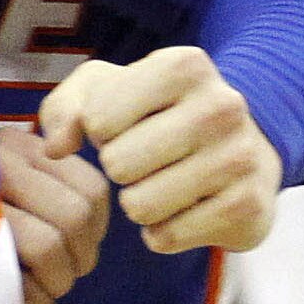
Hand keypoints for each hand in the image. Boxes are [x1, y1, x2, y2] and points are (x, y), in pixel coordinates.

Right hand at [0, 122, 110, 303]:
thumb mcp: (2, 192)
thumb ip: (49, 204)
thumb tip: (84, 245)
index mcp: (13, 146)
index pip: (91, 188)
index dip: (97, 230)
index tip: (75, 248)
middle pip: (76, 216)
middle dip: (78, 260)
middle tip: (57, 279)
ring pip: (51, 244)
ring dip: (56, 283)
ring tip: (38, 295)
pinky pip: (25, 282)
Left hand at [39, 47, 278, 253]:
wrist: (245, 146)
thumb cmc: (161, 113)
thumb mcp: (108, 90)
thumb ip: (64, 108)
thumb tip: (55, 148)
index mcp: (184, 66)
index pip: (97, 119)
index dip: (100, 130)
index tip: (128, 124)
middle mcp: (221, 107)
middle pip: (118, 165)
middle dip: (118, 167)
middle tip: (144, 159)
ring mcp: (241, 159)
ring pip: (140, 206)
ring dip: (138, 202)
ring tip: (161, 182)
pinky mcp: (249, 210)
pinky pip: (167, 237)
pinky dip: (162, 232)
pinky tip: (181, 210)